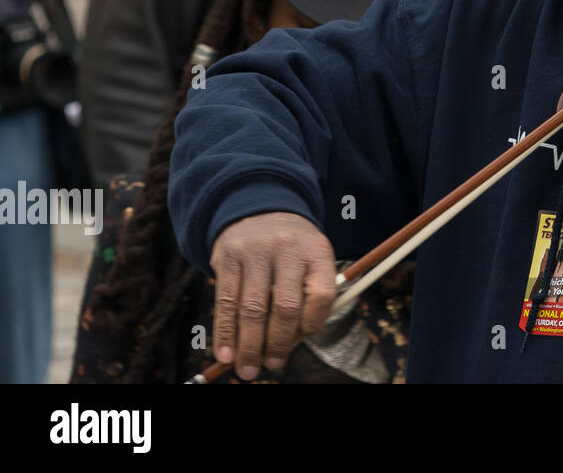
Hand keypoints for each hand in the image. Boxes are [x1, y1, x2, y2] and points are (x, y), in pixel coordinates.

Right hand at [209, 212, 336, 379]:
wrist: (260, 207)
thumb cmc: (291, 248)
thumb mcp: (311, 257)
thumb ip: (308, 294)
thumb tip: (290, 344)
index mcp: (316, 251)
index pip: (322, 293)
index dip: (313, 322)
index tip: (302, 338)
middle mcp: (287, 249)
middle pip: (285, 306)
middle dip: (278, 343)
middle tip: (272, 366)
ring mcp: (255, 253)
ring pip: (252, 308)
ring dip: (249, 346)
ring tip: (248, 369)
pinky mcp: (228, 258)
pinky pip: (225, 302)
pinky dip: (225, 333)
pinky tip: (226, 354)